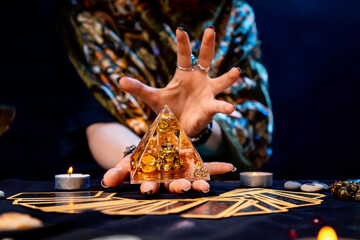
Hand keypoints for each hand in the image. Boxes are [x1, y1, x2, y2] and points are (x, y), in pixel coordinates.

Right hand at [102, 155, 234, 193]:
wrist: (151, 150)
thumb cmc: (138, 161)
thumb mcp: (127, 163)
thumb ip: (118, 171)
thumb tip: (106, 181)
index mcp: (153, 179)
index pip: (150, 185)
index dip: (149, 187)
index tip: (148, 189)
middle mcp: (169, 179)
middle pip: (173, 185)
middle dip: (178, 187)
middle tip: (182, 188)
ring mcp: (183, 173)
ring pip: (191, 179)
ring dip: (198, 182)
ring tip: (205, 185)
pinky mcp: (194, 165)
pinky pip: (206, 166)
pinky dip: (218, 167)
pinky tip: (229, 167)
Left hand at [118, 26, 239, 136]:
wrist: (178, 127)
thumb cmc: (168, 109)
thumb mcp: (153, 97)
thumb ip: (139, 88)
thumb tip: (119, 80)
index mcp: (184, 74)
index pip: (184, 56)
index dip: (183, 43)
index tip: (180, 29)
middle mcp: (199, 80)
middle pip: (206, 59)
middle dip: (208, 45)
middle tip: (210, 30)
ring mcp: (207, 93)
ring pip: (220, 82)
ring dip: (228, 77)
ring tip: (236, 72)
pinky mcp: (210, 108)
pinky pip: (219, 106)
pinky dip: (225, 107)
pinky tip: (231, 108)